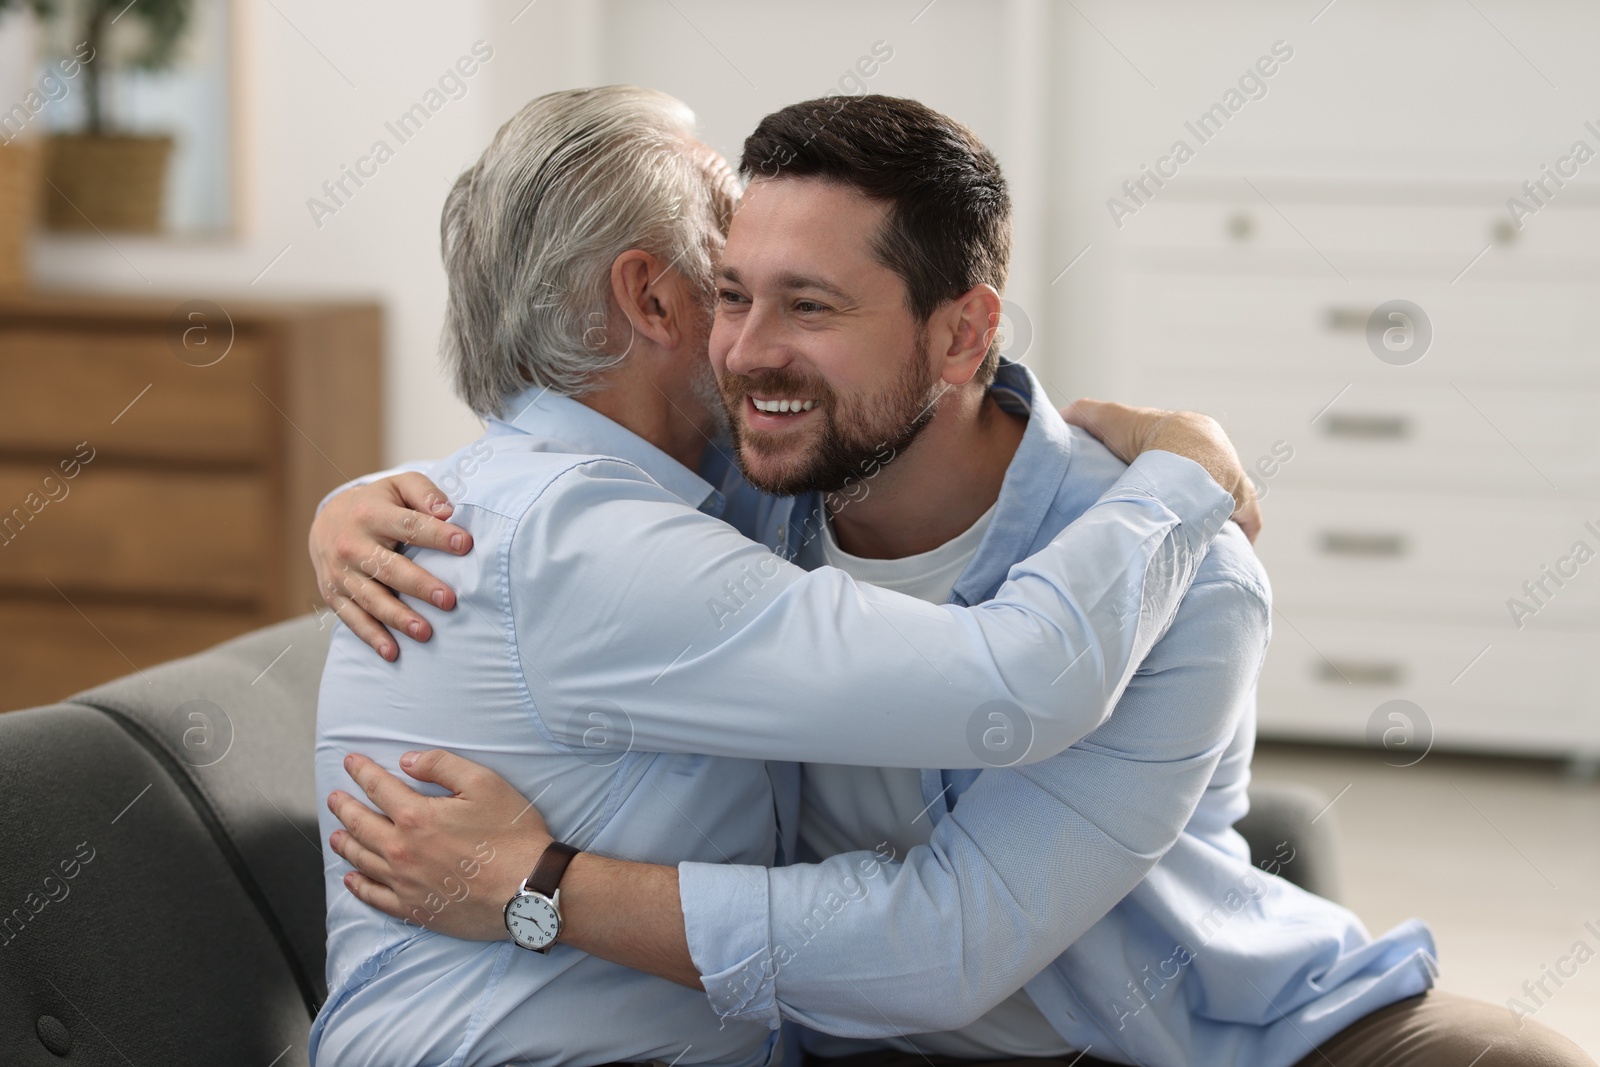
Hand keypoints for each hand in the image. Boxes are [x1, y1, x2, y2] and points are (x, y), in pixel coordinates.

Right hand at [310, 473, 472, 659]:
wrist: (326, 520)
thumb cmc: (378, 504)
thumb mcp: (399, 486)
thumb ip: (425, 494)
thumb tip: (448, 512)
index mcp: (371, 515)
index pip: (408, 525)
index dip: (436, 535)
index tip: (466, 544)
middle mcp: (352, 545)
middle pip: (388, 568)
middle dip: (419, 585)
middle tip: (448, 600)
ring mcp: (340, 573)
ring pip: (370, 599)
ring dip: (397, 617)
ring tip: (425, 632)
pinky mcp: (333, 595)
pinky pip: (353, 619)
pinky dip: (371, 637)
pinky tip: (392, 653)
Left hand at [327, 750, 549, 939]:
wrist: (528, 889)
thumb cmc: (512, 836)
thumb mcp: (484, 784)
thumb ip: (441, 766)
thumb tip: (407, 761)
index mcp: (416, 817)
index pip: (378, 787)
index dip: (361, 771)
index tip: (350, 761)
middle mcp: (401, 851)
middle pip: (360, 824)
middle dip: (344, 807)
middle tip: (334, 798)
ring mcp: (404, 883)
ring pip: (362, 860)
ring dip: (345, 843)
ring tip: (336, 834)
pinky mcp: (414, 909)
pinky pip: (374, 897)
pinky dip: (358, 886)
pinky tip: (352, 878)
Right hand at [1062, 398, 1261, 543]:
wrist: (1182, 456)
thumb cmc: (1146, 436)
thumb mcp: (1109, 418)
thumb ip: (1084, 414)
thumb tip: (1062, 415)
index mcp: (1193, 433)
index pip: (1184, 448)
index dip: (1169, 464)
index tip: (1153, 484)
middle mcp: (1218, 455)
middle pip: (1207, 475)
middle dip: (1194, 490)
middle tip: (1172, 511)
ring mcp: (1234, 480)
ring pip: (1229, 498)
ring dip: (1216, 511)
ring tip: (1194, 531)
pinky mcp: (1242, 503)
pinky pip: (1248, 519)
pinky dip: (1239, 531)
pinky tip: (1225, 545)